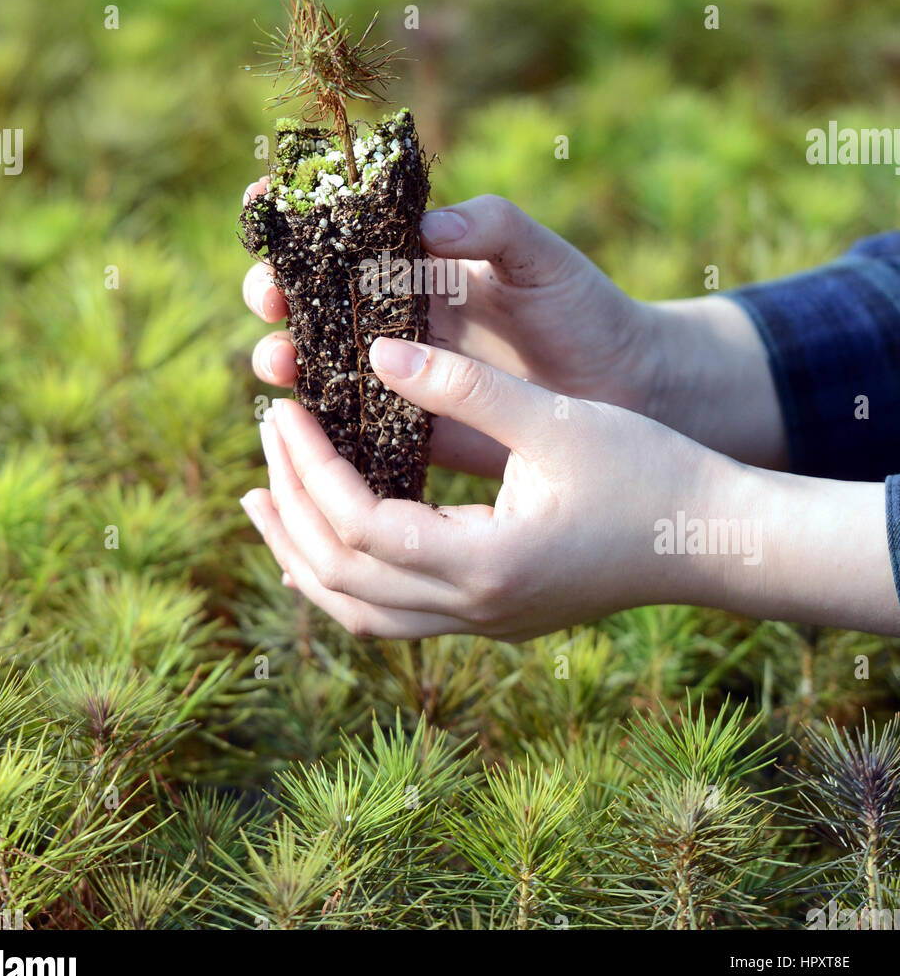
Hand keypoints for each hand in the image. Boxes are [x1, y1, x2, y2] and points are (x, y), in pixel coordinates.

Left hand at [241, 338, 898, 640]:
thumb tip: (376, 352)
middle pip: (341, 577)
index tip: (285, 408)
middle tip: (267, 434)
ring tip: (262, 498)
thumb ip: (464, 386)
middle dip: (291, 504)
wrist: (713, 539)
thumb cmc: (648, 472)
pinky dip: (343, 578)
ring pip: (358, 611)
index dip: (309, 465)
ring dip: (302, 554)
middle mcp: (473, 609)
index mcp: (485, 563)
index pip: (357, 525)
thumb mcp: (555, 419)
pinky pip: (390, 614)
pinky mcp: (492, 616)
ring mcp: (482, 623)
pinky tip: (327, 537)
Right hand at [243, 189, 664, 477]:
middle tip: (272, 296)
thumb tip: (427, 226)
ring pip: (315, 362)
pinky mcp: (408, 427)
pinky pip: (350, 426)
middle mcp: (394, 314)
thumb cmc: (585, 311)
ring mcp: (396, 372)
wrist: (625, 392)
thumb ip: (493, 227)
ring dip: (283, 356)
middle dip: (274, 290)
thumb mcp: (543, 258)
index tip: (260, 203)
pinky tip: (306, 423)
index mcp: (417, 261)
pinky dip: (319, 425)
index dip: (294, 214)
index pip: (339, 229)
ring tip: (282, 359)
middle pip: (308, 296)